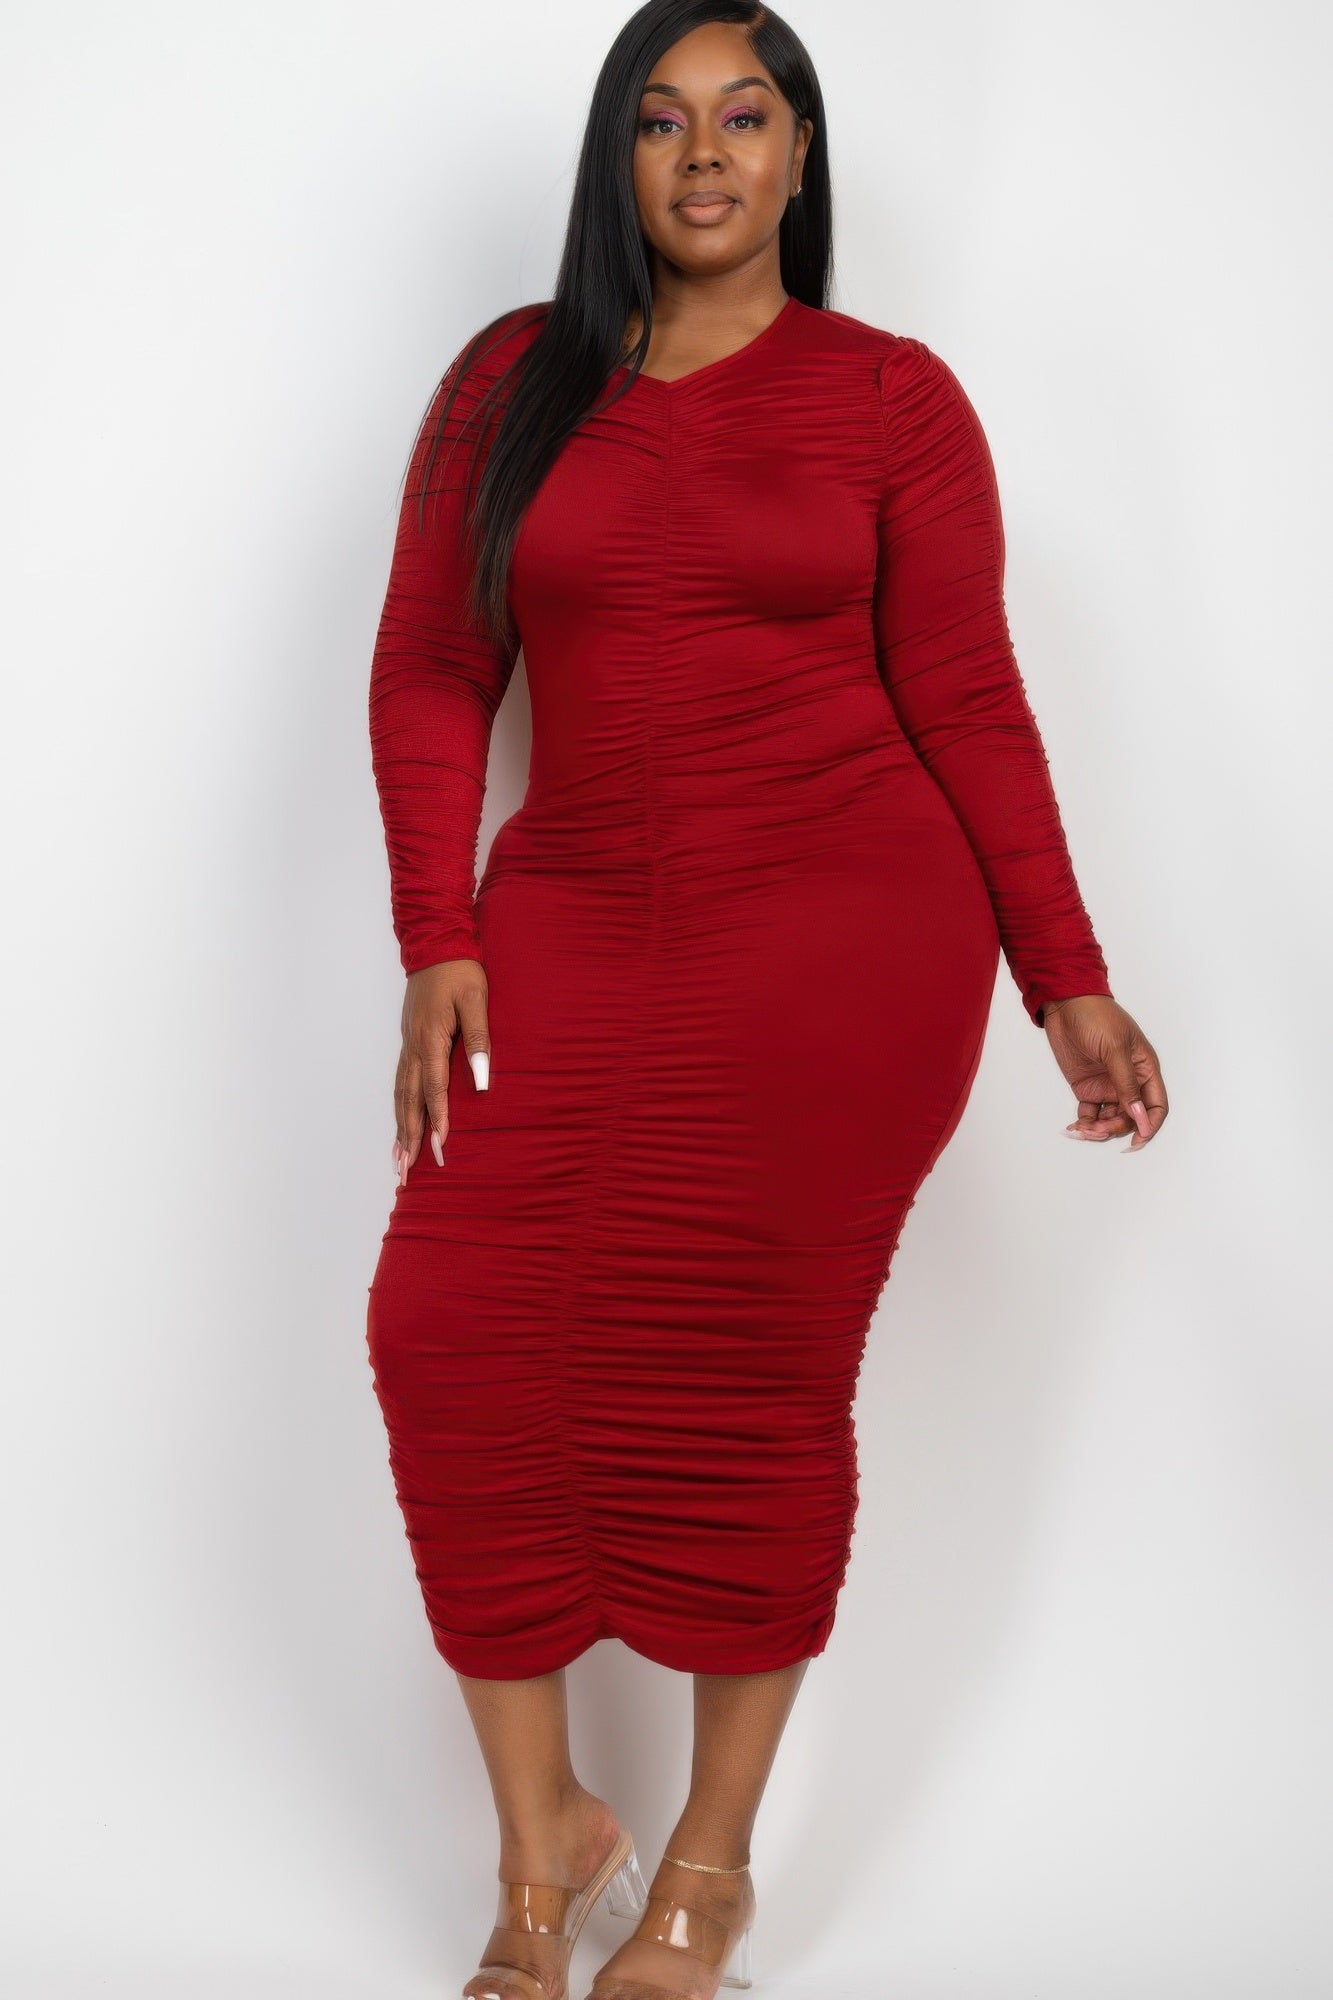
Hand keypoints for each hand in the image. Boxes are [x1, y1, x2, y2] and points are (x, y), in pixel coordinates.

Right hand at [390, 958, 491, 1186]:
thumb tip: (482, 1081)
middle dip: (409, 1138)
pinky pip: (400, 1081)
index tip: (441, 1149)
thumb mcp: (477, 1000)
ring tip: (398, 1159)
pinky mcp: (408, 1040)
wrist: (435, 944)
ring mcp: (407, 1044)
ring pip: (400, 1094)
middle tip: (407, 1172)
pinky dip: (398, 1107)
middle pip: (409, 1101)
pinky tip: (399, 1122)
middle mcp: (414, 1046)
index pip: (434, 1090)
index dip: (438, 1121)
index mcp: (431, 1038)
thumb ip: (478, 1040)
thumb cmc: (461, 971)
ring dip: (399, 1128)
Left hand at [1042, 995, 1166, 1150]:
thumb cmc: (1097, 1017)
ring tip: (1083, 1130)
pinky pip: (1090, 1113)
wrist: (1064, 1004)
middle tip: (1098, 1130)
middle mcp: (1128, 1081)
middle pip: (1131, 1117)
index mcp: (1145, 1069)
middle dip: (1117, 1128)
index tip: (1137, 1139)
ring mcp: (1107, 1085)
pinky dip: (1084, 1123)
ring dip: (1099, 1129)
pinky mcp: (1087, 1087)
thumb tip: (1139, 1115)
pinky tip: (1075, 1127)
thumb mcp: (1115, 1049)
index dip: (1149, 1124)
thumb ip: (1127, 1084)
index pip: (1156, 1105)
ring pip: (1110, 1118)